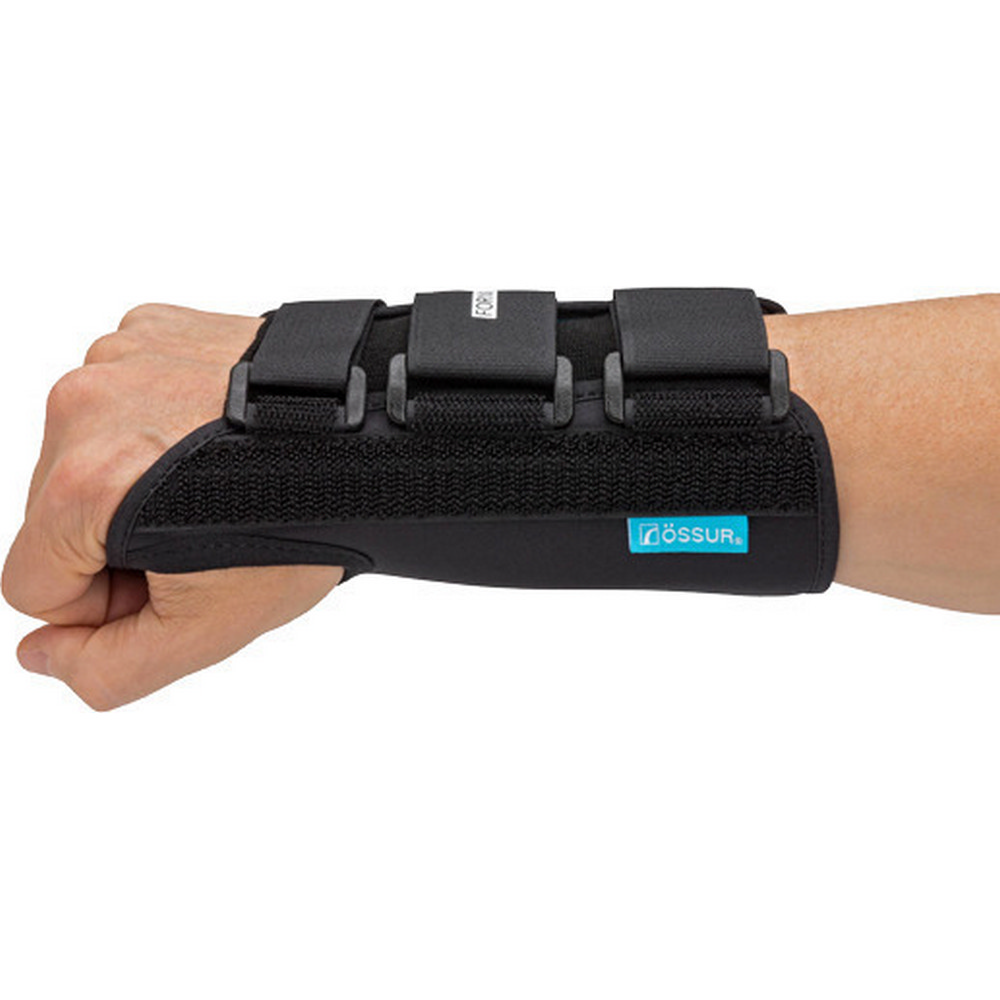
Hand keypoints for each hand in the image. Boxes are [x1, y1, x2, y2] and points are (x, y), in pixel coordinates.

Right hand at [2, 305, 342, 709]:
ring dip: (135, 480)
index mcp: (81, 483)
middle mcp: (83, 404)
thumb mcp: (208, 631)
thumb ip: (105, 667)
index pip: (34, 586)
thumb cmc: (303, 524)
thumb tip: (38, 652)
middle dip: (117, 541)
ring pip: (85, 456)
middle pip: (55, 516)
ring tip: (218, 482)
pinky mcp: (148, 325)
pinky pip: (120, 400)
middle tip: (205, 534)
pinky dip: (157, 425)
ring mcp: (116, 356)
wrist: (375, 437)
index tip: (173, 582)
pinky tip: (215, 439)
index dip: (105, 605)